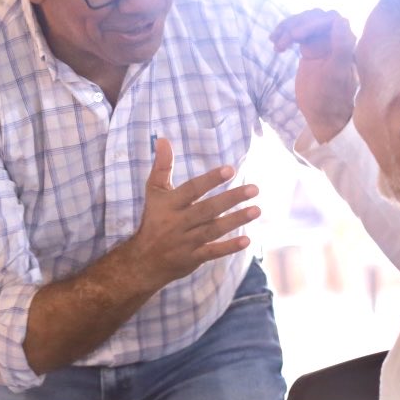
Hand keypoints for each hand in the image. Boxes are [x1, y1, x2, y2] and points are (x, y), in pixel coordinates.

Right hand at [126, 139, 259, 290]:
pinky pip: (213, 252)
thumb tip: (163, 139)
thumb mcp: (154, 191)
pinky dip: (229, 247)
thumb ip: (162, 166)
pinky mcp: (193, 258)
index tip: (230, 170)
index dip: (210, 180)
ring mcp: (186, 241)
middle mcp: (178, 222)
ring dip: (236, 220)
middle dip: (231, 199)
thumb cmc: (152, 219)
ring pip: (213, 229)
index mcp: (169, 204)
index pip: (192, 190)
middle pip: (207, 209)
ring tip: (257, 210)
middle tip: (254, 189)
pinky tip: (247, 240)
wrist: (142, 260)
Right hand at [272, 9, 358, 141]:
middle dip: (296, 25)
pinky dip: (284, 35)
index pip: (329, 18)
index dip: (311, 22)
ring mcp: (321, 43)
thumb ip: (341, 46)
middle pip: (314, 17)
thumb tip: (342, 19)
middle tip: (283, 42)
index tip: (295, 36)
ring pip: (303, 23)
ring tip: (275, 43)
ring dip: (287, 29)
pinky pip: (296, 33)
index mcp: (344, 42)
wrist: (322, 114)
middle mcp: (334, 39)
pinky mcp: (309, 49)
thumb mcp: (335, 73)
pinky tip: (275, 44)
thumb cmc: (330, 96)